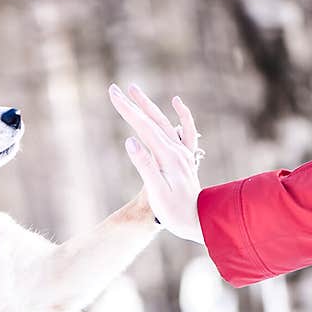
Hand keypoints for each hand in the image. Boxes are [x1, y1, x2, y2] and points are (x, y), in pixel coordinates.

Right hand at [108, 83, 204, 244]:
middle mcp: (177, 151)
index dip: (127, 110)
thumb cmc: (174, 212)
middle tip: (115, 89)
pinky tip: (176, 103)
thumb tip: (130, 141)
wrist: (198, 222)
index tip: (113, 94)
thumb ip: (145, 165)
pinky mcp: (186, 158)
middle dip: (133, 104)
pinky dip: (182, 115)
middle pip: (153, 121)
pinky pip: (186, 131)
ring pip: (165, 122)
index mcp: (168, 157)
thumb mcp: (156, 192)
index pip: (143, 127)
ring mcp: (183, 153)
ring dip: (149, 106)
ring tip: (135, 91)